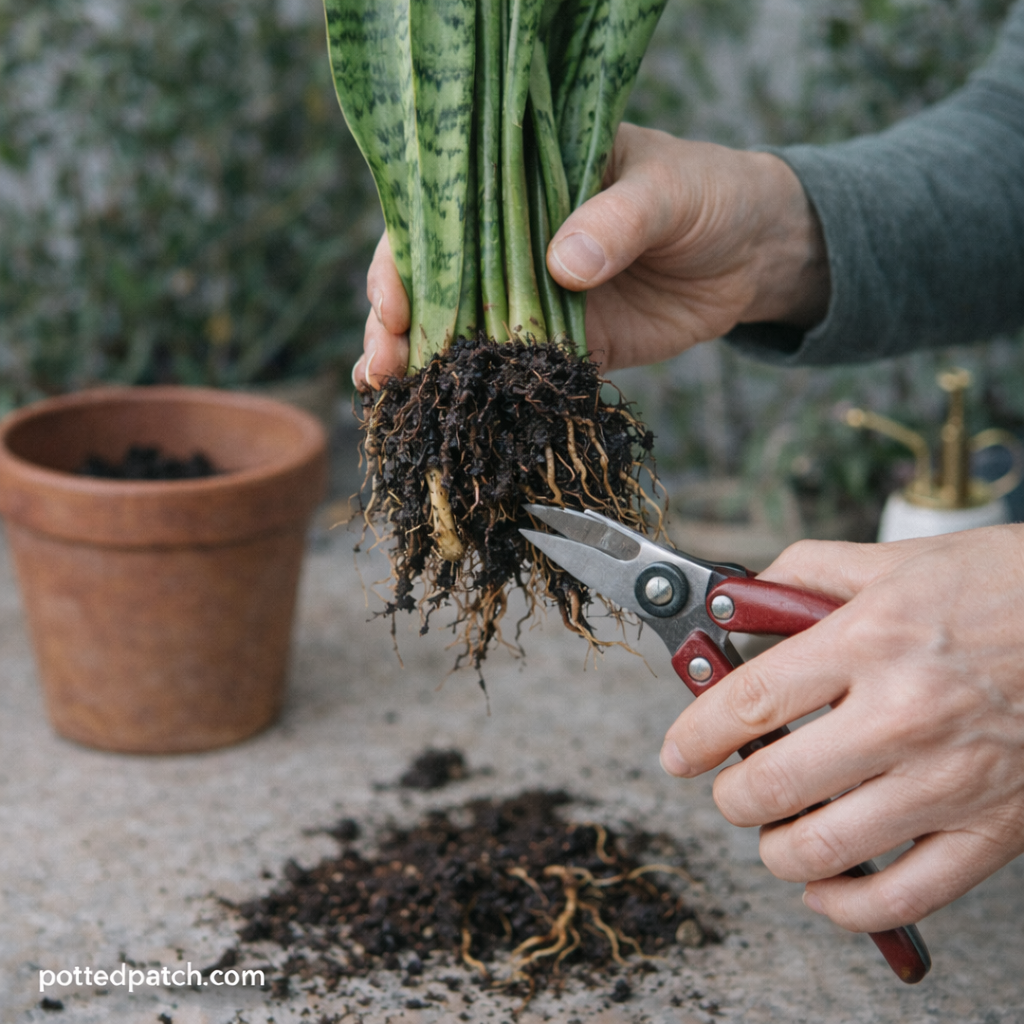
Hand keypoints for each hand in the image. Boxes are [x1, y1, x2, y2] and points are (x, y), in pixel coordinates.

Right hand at [353, 123, 829, 388]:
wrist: (756, 255)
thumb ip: (618, 220)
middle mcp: (513, 240)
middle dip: (398, 321)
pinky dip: (481, 393)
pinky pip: (514, 371)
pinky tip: (446, 417)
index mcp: (521, 180)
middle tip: (384, 362)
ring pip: (463, 330)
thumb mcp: (667, 190)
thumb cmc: (710, 194)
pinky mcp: (564, 345)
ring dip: (424, 363)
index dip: (408, 257)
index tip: (398, 300)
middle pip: (436, 279)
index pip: (443, 213)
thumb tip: (561, 265)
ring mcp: (534, 296)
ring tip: (392, 393)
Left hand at [660, 526, 1023, 932]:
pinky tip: (823, 886)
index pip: (747, 703)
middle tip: (728, 786)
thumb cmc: (1006, 586)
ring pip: (822, 849)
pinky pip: (905, 897)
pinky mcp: (993, 830)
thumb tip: (741, 600)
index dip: (695, 736)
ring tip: (770, 829)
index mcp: (868, 642)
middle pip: (771, 786)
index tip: (678, 752)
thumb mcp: (895, 559)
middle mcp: (901, 716)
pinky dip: (846, 906)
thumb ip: (805, 574)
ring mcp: (948, 781)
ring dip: (773, 849)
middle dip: (729, 796)